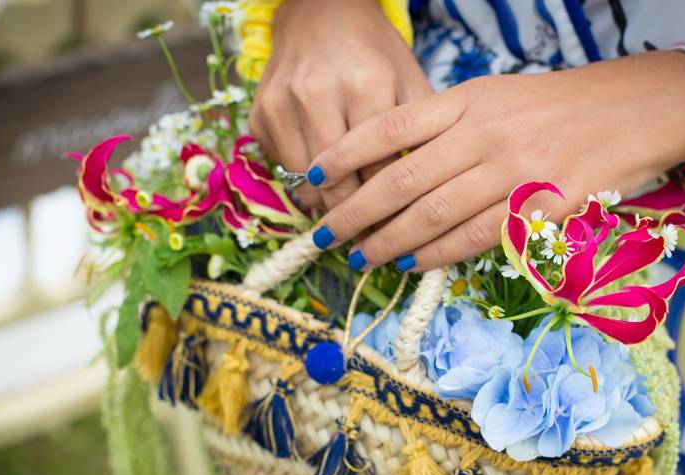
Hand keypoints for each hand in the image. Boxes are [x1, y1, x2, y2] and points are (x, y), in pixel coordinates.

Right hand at [248, 0, 432, 212]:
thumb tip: (425, 197)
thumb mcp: (409, 82)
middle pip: (339, 186)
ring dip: (327, 207)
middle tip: (372, 241)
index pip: (381, 172)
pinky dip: (303, 182)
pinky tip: (323, 180)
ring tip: (348, 218)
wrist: (321, 12)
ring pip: (305, 186)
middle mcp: (317, 95)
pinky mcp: (260, 115)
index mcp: (365, 86)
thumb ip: (420, 136)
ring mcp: (281, 105)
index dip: (393, 209)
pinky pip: (282, 169)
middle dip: (357, 219)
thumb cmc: (374, 53)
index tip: (401, 233)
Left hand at [307, 51, 684, 270]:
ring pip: (433, 214)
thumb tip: (393, 158)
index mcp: (469, 100)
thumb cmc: (562, 105)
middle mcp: (484, 134)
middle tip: (324, 235)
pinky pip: (476, 238)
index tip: (311, 175)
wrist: (641, 109)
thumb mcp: (498, 96)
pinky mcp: (541, 208)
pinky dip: (438, 255)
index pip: (389, 126)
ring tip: (360, 258)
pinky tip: (411, 265)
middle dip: (354, 211)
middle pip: (401, 179)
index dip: (344, 153)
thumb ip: (448, 122)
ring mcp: (513, 172)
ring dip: (388, 242)